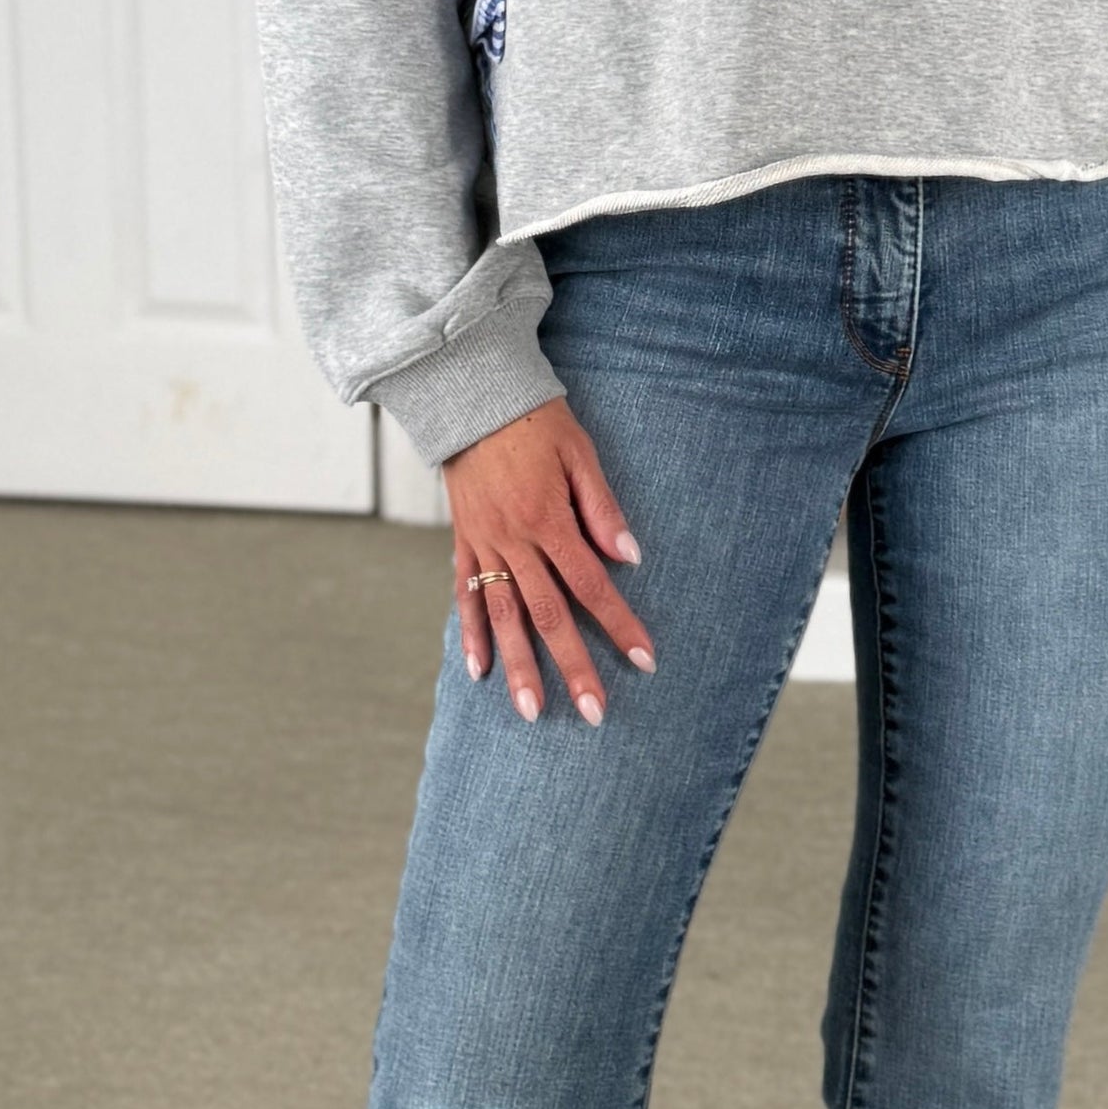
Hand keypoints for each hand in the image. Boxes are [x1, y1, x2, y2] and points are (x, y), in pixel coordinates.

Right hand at [443, 397, 656, 724]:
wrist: (472, 396)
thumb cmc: (535, 421)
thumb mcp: (580, 453)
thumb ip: (602, 507)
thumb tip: (631, 556)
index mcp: (549, 520)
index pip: (591, 585)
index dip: (619, 624)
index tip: (644, 660)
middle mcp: (515, 541)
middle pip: (548, 615)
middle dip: (573, 666)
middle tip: (594, 712)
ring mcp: (484, 545)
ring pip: (503, 616)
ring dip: (519, 667)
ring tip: (533, 711)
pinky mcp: (463, 542)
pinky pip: (464, 595)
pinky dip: (471, 634)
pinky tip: (479, 671)